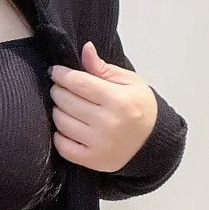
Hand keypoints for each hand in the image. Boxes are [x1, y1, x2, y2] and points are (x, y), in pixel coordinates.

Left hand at [49, 42, 158, 172]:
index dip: (62, 75)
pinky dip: (59, 134)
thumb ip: (103, 67)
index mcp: (118, 100)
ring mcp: (99, 144)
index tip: (56, 72)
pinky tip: (67, 126)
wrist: (152, 140)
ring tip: (65, 106)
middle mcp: (108, 123)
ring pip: (61, 122)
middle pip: (66, 101)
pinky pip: (62, 145)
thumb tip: (85, 49)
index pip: (79, 83)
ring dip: (58, 110)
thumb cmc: (139, 106)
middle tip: (61, 87)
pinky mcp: (92, 160)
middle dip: (58, 90)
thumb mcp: (129, 82)